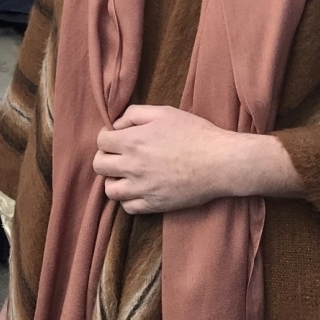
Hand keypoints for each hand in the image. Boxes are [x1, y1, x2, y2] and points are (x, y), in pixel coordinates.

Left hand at [93, 105, 299, 213]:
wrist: (220, 162)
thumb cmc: (194, 133)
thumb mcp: (164, 112)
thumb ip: (135, 114)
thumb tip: (117, 124)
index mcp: (132, 141)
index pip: (101, 142)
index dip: (107, 137)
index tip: (117, 137)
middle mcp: (132, 166)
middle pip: (99, 166)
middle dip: (106, 157)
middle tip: (119, 155)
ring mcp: (142, 188)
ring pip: (110, 190)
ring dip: (114, 181)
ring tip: (126, 174)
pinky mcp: (154, 204)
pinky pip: (128, 207)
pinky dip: (128, 199)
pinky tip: (138, 189)